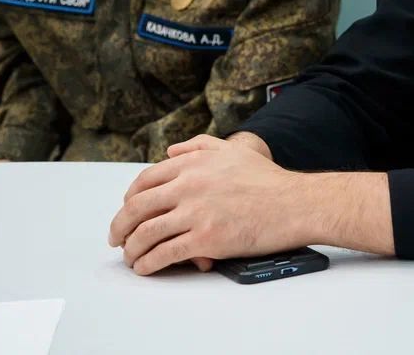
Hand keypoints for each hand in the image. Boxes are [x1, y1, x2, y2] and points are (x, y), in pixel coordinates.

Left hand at [108, 134, 305, 274]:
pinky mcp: (205, 239)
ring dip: (132, 250)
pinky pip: (164, 254)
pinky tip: (146, 267)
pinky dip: (148, 264)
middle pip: (137, 208)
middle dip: (120, 227)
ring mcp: (196, 212)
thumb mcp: (234, 150)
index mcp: (194, 163)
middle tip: (117, 239)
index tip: (127, 212)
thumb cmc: (269, 181)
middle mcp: (190, 184)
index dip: (129, 200)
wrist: (296, 204)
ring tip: (132, 257)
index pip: (144, 181)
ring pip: (145, 234)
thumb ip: (200, 145)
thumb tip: (171, 150)